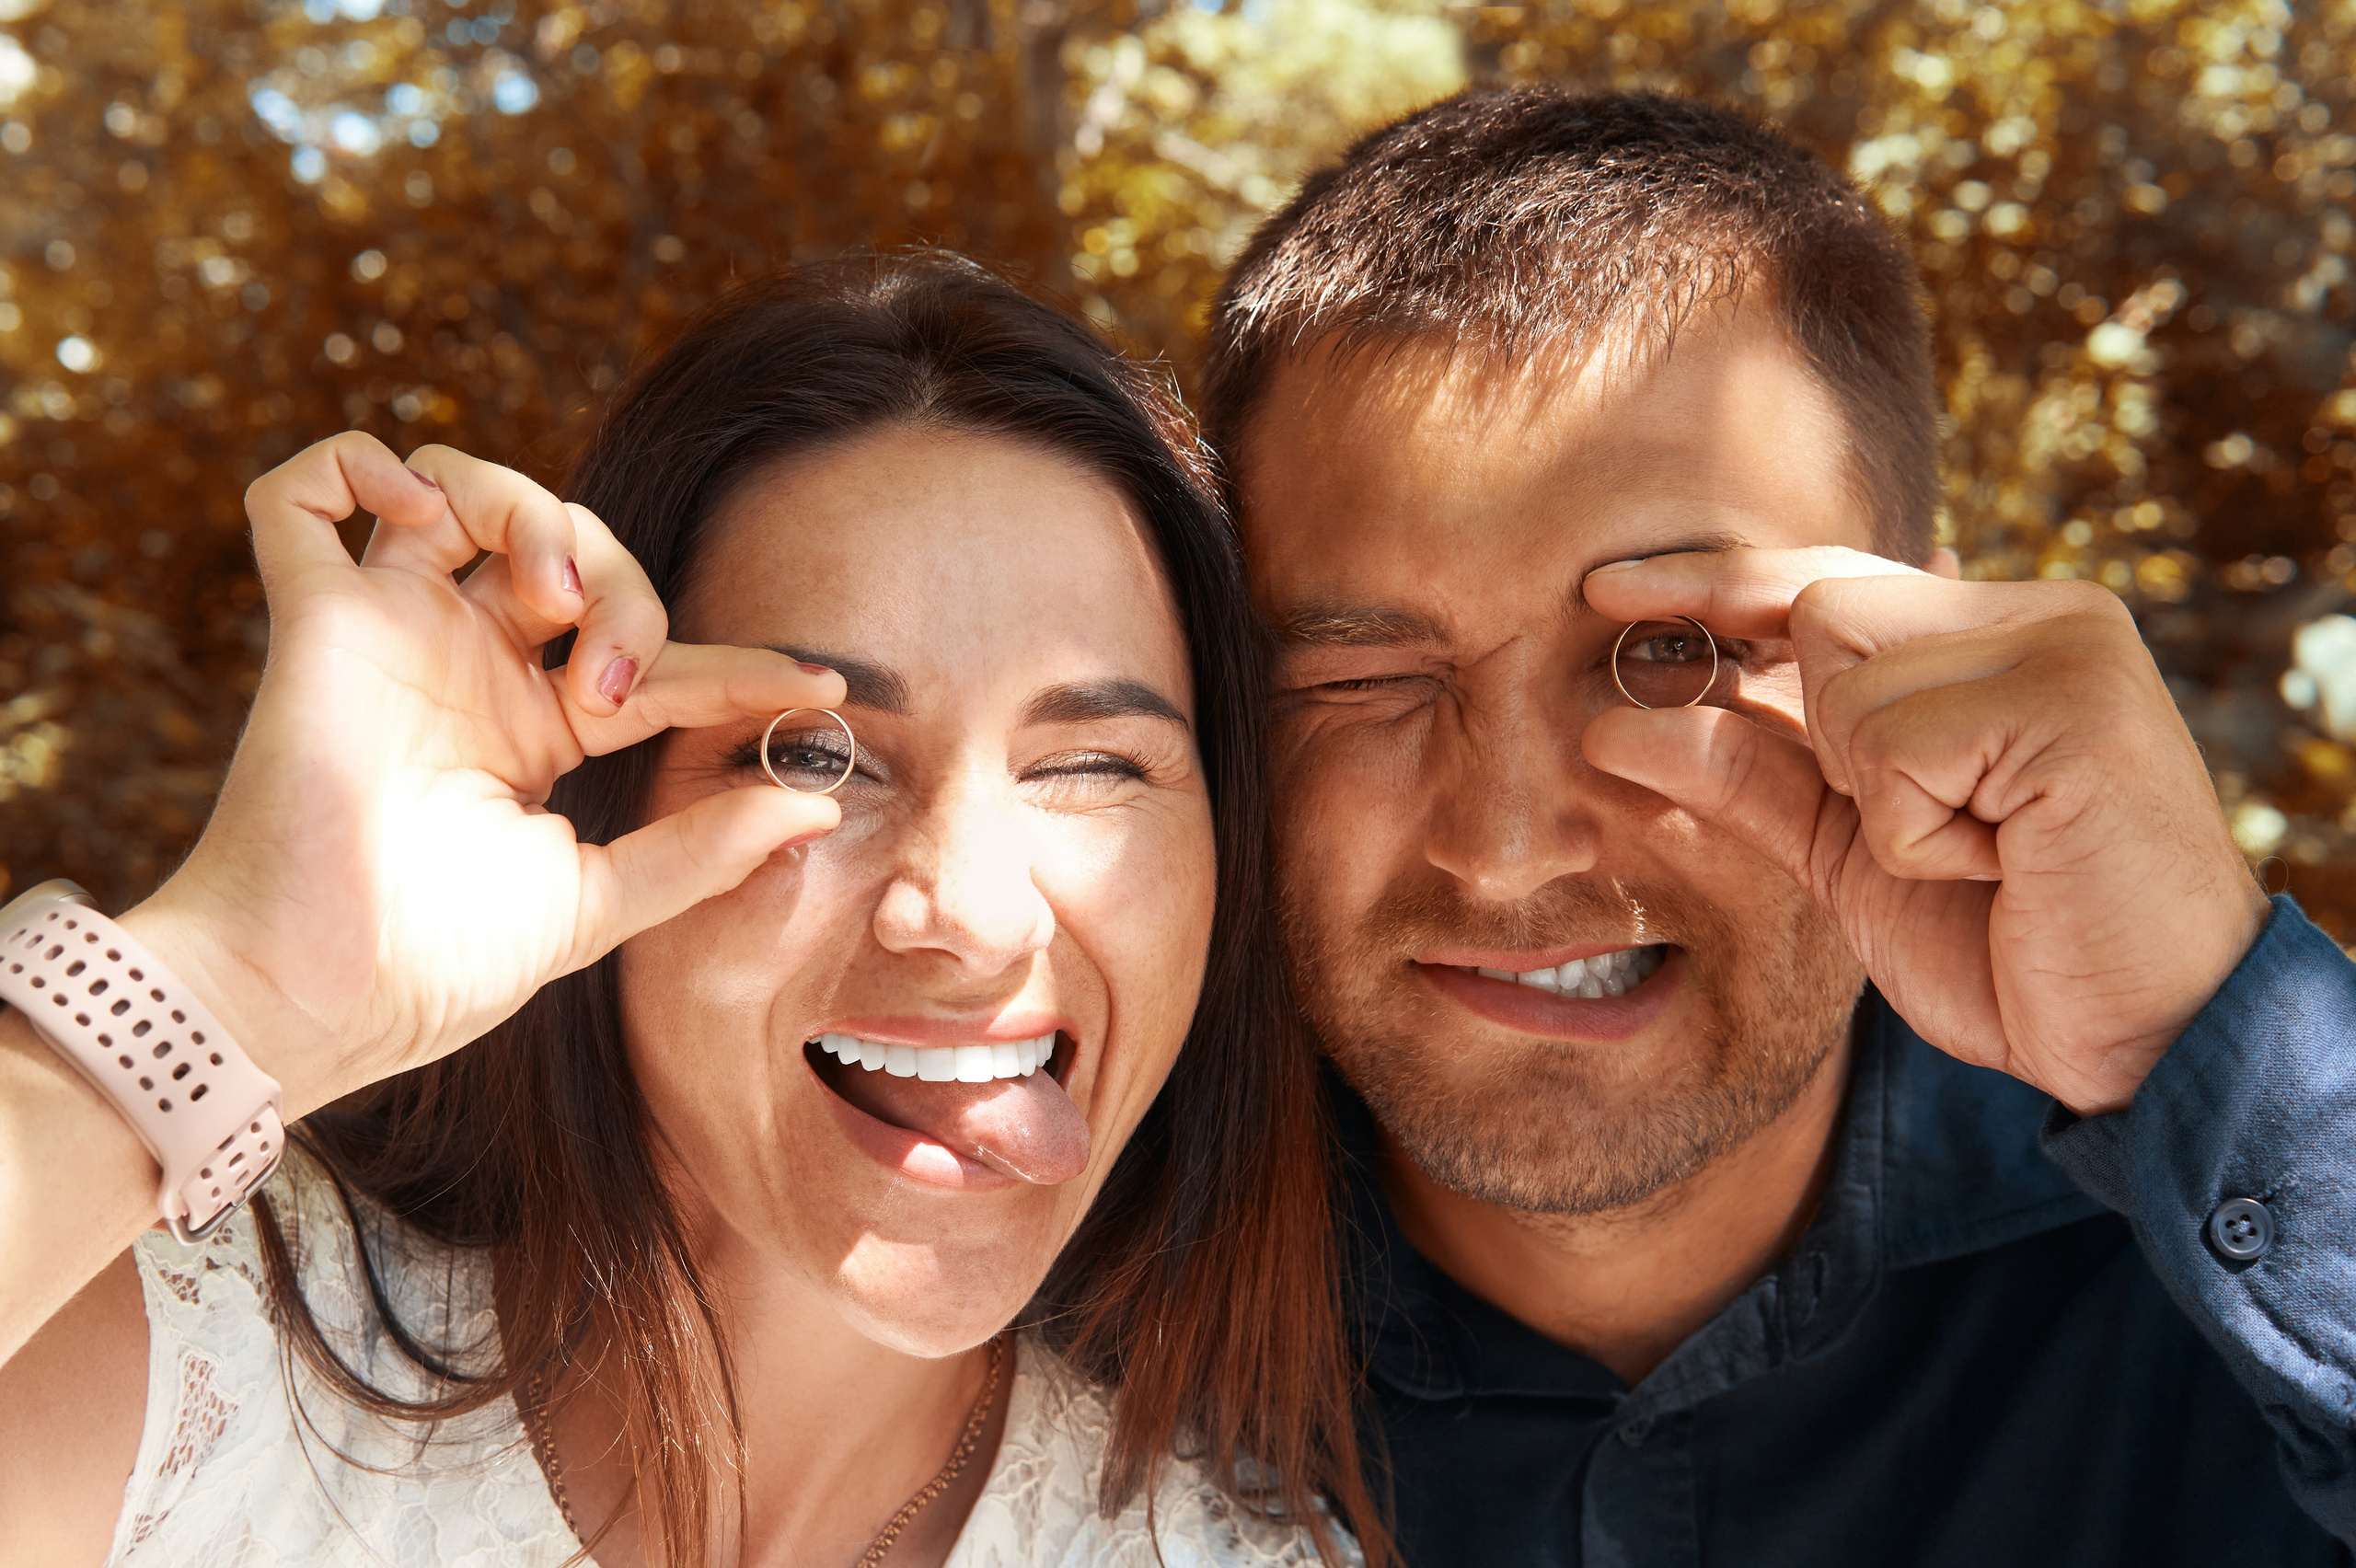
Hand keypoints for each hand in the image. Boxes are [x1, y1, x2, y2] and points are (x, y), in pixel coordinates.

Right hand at [127, 433, 845, 1115]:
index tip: (821, 688)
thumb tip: (819, 805)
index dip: (742, 666)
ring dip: (528, 510)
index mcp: (539, 729)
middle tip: (615, 681)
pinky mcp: (312, 622)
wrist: (320, 998)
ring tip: (551, 596)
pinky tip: (419, 516)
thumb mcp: (595, 905)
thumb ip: (701, 851)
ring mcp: (392, 637)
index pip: (663, 661)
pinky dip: (360, 464)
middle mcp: (470, 667)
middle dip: (625, 585)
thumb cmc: (440, 970)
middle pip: (571, 545)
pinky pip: (299, 494)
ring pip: (459, 489)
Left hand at [1582, 547, 2267, 1115]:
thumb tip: (1611, 722)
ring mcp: (2066, 648)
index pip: (1820, 578)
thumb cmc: (2007, 946)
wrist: (2142, 1043)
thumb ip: (1751, 775)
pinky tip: (2004, 864)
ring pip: (1845, 674)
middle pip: (1816, 611)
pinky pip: (1894, 749)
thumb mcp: (1851, 853)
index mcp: (1993, 636)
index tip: (1600, 592)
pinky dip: (1919, 834)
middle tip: (1937, 832)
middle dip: (1826, 742)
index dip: (1712, 585)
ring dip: (1879, 799)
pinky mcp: (2074, 704)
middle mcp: (2038, 616)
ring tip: (1982, 852)